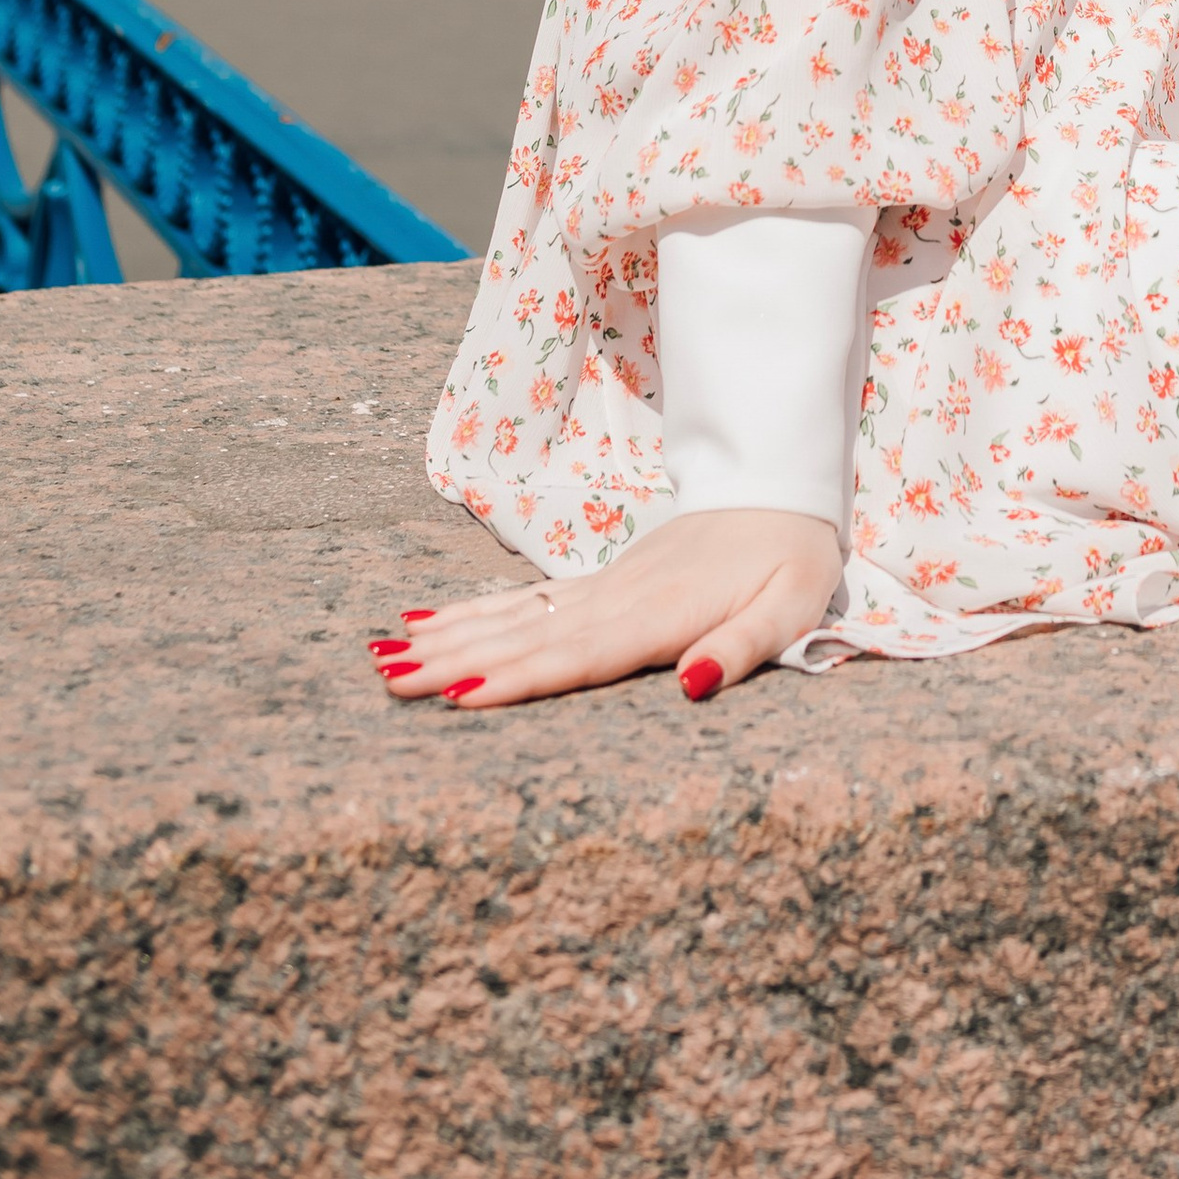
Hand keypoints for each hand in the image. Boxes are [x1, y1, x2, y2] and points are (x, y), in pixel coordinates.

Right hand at [370, 507, 841, 708]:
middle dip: (456, 659)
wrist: (778, 485)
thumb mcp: (792, 606)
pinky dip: (476, 614)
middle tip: (388, 678)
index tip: (460, 694)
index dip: (521, 676)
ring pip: (515, 616)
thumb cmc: (792, 558)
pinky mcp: (600, 582)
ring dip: (451, 635)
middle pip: (528, 636)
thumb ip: (744, 646)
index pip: (581, 654)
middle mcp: (618, 599)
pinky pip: (527, 602)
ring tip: (386, 656)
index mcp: (661, 613)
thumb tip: (695, 686)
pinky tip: (430, 624)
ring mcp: (602, 587)